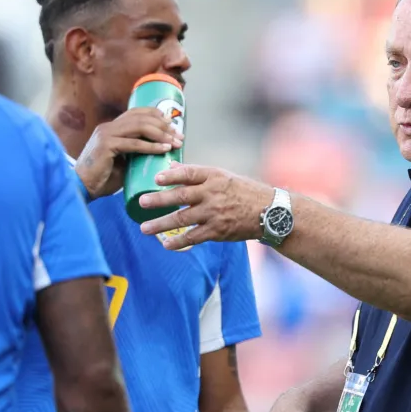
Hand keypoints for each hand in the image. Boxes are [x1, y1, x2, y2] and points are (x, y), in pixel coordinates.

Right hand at [75, 108, 183, 198]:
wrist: (82, 188)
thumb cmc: (102, 178)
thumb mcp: (122, 161)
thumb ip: (135, 152)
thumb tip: (158, 151)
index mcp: (111, 127)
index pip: (137, 113)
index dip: (157, 116)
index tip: (173, 126)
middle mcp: (108, 127)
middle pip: (141, 117)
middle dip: (164, 126)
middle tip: (179, 137)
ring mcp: (106, 134)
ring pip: (139, 127)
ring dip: (161, 134)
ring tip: (175, 143)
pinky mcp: (106, 146)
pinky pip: (133, 143)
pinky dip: (150, 146)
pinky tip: (163, 149)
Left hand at [137, 163, 271, 249]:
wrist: (269, 212)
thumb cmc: (243, 191)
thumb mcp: (223, 176)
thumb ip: (196, 174)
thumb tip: (171, 167)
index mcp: (214, 176)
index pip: (188, 173)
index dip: (171, 175)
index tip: (155, 178)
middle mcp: (212, 193)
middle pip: (180, 196)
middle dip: (159, 200)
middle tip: (141, 202)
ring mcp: (214, 213)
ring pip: (182, 219)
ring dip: (161, 224)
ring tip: (144, 228)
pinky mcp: (217, 231)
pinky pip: (193, 237)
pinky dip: (178, 242)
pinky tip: (165, 244)